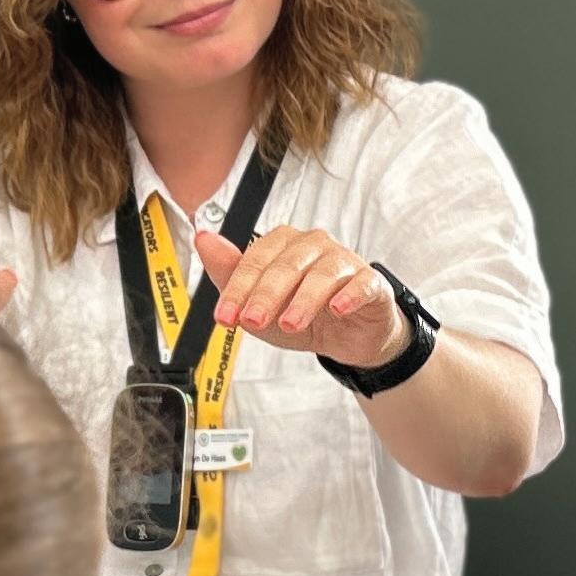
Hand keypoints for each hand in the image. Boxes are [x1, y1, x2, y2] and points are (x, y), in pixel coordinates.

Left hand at [191, 226, 405, 368]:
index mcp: (283, 245)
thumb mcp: (257, 303)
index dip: (237, 288)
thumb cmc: (301, 315)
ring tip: (290, 324)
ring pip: (322, 274)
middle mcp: (314, 245)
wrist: (345, 338)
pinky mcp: (371, 282)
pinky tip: (338, 309)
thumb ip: (229, 273)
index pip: (256, 260)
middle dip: (266, 295)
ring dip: (303, 300)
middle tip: (253, 322)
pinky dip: (349, 295)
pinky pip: (362, 283)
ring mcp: (344, 261)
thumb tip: (203, 237)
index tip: (224, 316)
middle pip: (286, 265)